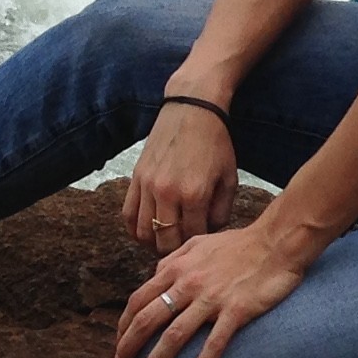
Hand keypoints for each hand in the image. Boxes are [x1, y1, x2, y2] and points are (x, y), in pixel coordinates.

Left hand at [116, 218, 312, 357]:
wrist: (277, 242)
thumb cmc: (240, 243)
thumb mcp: (199, 244)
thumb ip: (174, 259)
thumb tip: (156, 275)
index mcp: (177, 269)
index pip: (139, 300)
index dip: (124, 325)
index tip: (120, 343)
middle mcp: (188, 284)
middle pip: (148, 320)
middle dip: (129, 347)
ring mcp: (212, 298)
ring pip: (174, 335)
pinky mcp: (236, 310)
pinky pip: (215, 342)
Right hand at [123, 100, 238, 252]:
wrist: (192, 109)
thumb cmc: (216, 143)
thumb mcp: (229, 178)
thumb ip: (222, 211)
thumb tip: (208, 232)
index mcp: (195, 194)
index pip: (192, 237)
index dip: (198, 243)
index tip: (202, 241)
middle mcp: (168, 193)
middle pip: (165, 241)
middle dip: (175, 248)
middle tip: (183, 245)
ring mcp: (148, 186)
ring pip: (143, 233)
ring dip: (154, 242)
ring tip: (165, 239)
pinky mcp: (136, 178)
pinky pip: (128, 215)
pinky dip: (135, 228)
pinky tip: (147, 229)